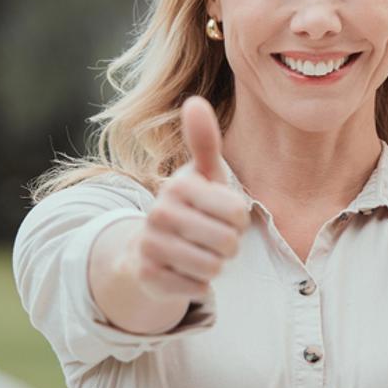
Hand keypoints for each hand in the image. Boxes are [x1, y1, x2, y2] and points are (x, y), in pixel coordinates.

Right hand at [123, 97, 248, 301]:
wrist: (148, 248)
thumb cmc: (191, 207)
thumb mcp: (203, 175)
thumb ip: (204, 142)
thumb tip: (194, 100)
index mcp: (178, 186)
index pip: (237, 212)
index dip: (239, 219)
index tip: (224, 214)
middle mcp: (159, 214)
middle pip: (227, 243)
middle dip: (229, 245)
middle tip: (213, 237)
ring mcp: (150, 246)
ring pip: (213, 267)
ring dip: (216, 265)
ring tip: (200, 252)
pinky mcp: (149, 276)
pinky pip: (197, 287)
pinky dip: (199, 284)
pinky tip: (185, 271)